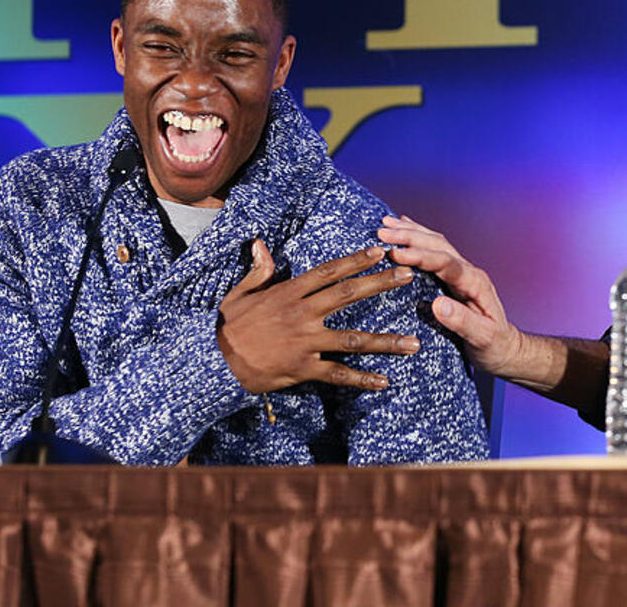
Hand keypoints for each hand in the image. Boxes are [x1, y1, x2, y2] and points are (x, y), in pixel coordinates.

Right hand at [217, 239, 420, 393]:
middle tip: (410, 275)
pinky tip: (384, 381)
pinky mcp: (303, 368)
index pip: (329, 272)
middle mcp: (302, 314)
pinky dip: (362, 379)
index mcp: (289, 292)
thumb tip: (261, 244)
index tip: (382, 252)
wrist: (211, 363)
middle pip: (348, 295)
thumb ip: (257, 270)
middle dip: (381, 284)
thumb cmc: (226, 327)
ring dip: (386, 342)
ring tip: (415, 343)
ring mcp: (305, 342)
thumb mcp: (239, 294)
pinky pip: (338, 374)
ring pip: (353, 339)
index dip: (356, 260)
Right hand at [378, 216, 524, 376]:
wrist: (505, 347)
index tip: (396, 254)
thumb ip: (462, 321)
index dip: (421, 256)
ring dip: (412, 232)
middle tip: (382, 232)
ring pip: (436, 243)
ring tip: (386, 224)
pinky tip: (405, 229)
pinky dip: (418, 238)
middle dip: (410, 236)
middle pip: (438, 246)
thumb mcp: (482, 338)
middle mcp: (468, 272)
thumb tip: (438, 304)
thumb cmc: (494, 345)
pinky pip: (435, 251)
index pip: (445, 263)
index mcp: (475, 283)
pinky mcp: (453, 276)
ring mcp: (461, 272)